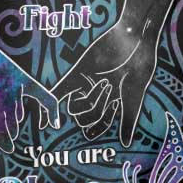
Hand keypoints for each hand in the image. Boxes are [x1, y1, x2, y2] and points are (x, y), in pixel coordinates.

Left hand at [53, 0, 172, 147]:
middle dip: (99, 108)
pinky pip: (58, 92)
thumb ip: (128, 120)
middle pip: (87, 119)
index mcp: (113, 102)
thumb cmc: (140, 65)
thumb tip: (125, 145)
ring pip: (75, 109)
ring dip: (90, 100)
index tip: (99, 125)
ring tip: (104, 82)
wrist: (134, 37)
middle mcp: (97, 95)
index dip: (99, 128)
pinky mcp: (76, 73)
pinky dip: (49, 106)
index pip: (100, 126)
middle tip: (112, 88)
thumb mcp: (136, 94)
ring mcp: (85, 84)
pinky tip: (42, 122)